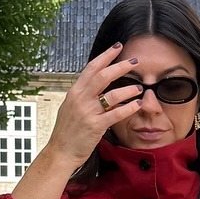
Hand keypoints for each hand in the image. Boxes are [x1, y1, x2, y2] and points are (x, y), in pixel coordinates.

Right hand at [47, 45, 144, 163]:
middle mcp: (80, 98)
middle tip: (135, 62)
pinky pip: (116, 114)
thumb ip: (83, 95)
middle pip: (103, 76)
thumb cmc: (67, 131)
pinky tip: (137, 104)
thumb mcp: (71, 107)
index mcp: (75, 92)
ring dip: (128, 89)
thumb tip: (95, 84)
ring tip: (139, 87)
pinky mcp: (95, 126)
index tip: (118, 47)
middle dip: (121, 66)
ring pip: (112, 94)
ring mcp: (88, 112)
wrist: (60, 151)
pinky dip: (129, 108)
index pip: (91, 68)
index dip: (106, 56)